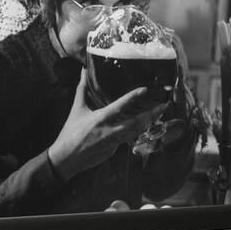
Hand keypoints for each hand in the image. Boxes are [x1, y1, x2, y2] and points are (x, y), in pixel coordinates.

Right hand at [48, 68, 166, 181]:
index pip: (120, 105)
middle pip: (136, 122)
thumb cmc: (70, 131)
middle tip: (164, 106)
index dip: (133, 96)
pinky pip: (125, 139)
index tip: (144, 89)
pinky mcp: (113, 151)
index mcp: (100, 118)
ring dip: (146, 123)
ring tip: (157, 115)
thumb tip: (83, 71)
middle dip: (151, 114)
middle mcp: (110, 131)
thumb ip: (82, 89)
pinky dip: (132, 132)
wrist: (66, 158)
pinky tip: (138, 126)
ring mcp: (113, 143)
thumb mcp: (77, 109)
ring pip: (134, 132)